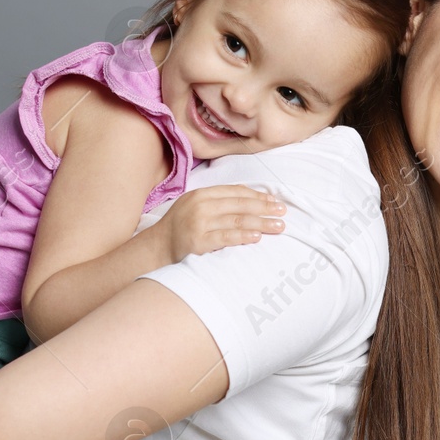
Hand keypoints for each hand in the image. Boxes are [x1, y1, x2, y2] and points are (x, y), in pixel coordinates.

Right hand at [161, 184, 284, 261]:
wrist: (156, 248)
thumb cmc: (181, 227)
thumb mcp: (196, 206)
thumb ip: (219, 200)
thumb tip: (250, 194)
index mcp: (202, 194)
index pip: (235, 192)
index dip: (257, 196)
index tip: (275, 201)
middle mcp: (200, 205)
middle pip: (239, 205)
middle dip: (264, 208)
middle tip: (283, 212)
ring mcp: (198, 223)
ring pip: (236, 220)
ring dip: (261, 223)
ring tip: (278, 226)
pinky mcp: (197, 242)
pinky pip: (225, 238)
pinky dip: (243, 237)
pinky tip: (257, 237)